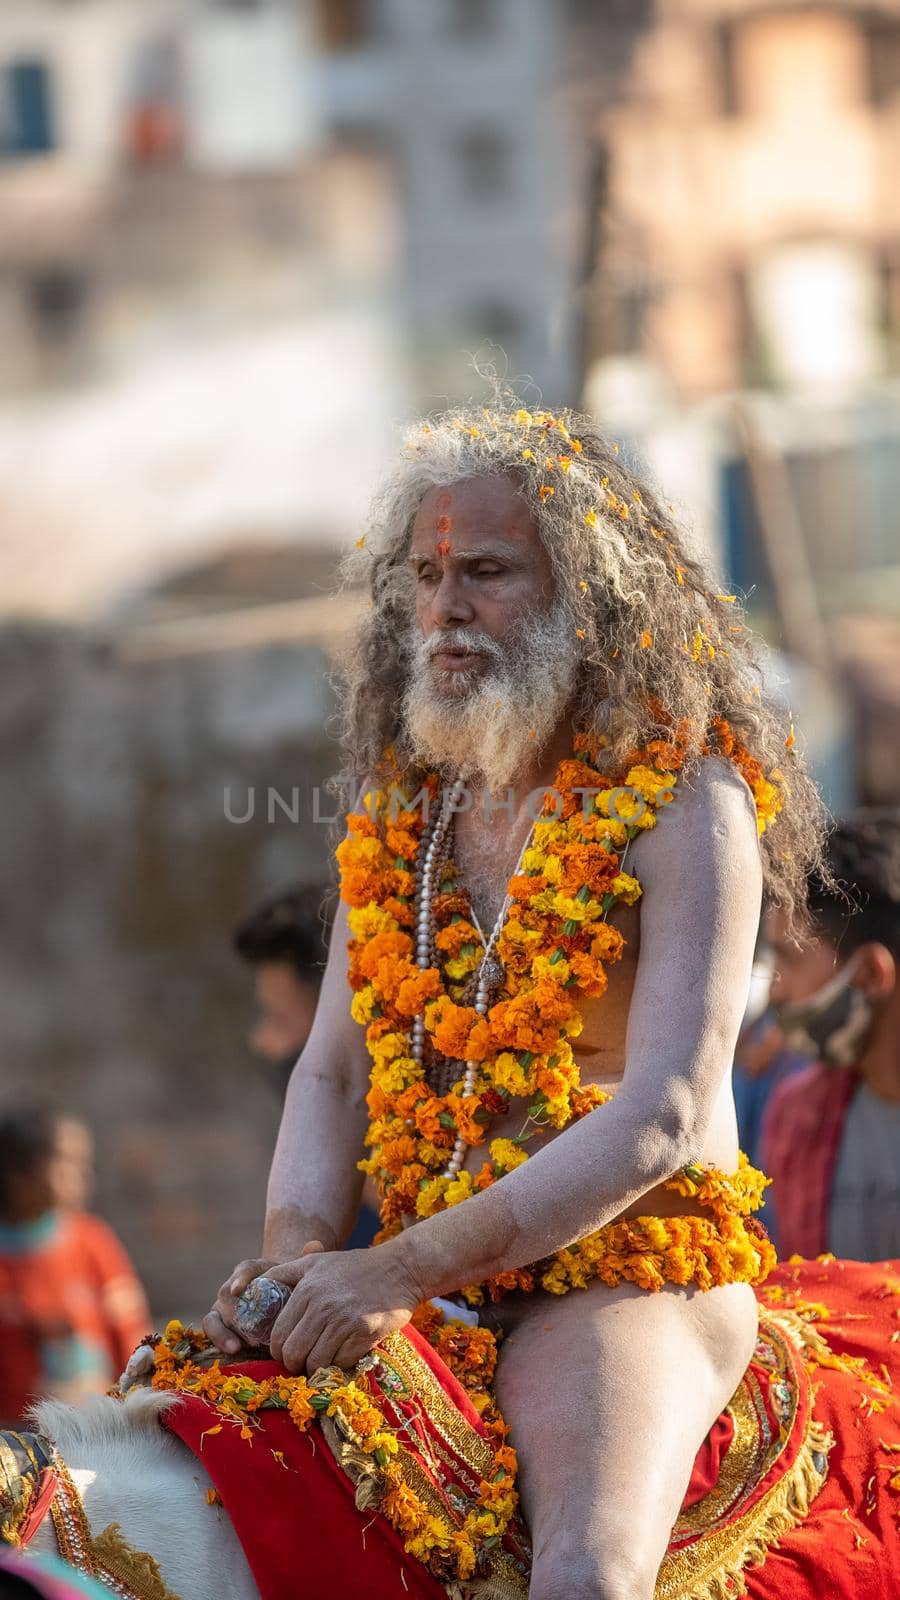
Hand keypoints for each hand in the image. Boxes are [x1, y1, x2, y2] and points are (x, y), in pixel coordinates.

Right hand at [202, 1244, 322, 1354]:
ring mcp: (224, 1310)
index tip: (238, 1290)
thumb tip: (315, 1246)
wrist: (280, 1301)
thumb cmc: (290, 1286)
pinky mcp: (222, 1328)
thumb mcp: (298, 1273)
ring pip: (213, 1318)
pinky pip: (214, 1334)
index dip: (240, 1278)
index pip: (245, 1270)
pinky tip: (234, 1353)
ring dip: (221, 1332)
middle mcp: (232, 1289)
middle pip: (226, 1296)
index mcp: (251, 1271)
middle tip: (246, 1329)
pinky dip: (220, 1342)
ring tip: (236, 1347)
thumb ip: (308, 1258)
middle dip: (232, 1312)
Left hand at [268, 1241, 421, 1375]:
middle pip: (293, 1354)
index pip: (278, 1335)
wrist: (401, 1269)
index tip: (285, 1352)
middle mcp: (322, 1306)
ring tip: (321, 1361)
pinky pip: (341, 1363)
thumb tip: (253, 1286)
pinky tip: (343, 1354)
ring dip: (316, 1367)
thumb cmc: (356, 1266)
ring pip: (316, 1363)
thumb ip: (285, 1272)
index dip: (278, 1351)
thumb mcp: (318, 1261)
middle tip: (302, 1362)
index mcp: (307, 1289)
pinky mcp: (365, 1334)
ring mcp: (344, 1321)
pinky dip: (339, 1364)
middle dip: (294, 1364)